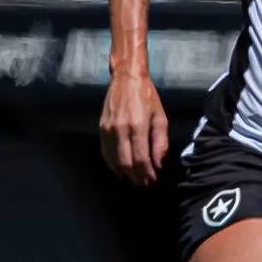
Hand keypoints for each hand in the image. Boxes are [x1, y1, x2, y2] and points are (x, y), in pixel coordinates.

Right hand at [100, 69, 169, 185]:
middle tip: (143, 183)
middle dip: (135, 176)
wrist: (126, 78)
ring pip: (113, 160)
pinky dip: (112, 163)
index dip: (146, 172)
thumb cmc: (147, 97)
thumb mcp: (160, 117)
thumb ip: (160, 142)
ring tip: (133, 178)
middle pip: (126, 163)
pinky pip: (105, 151)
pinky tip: (120, 169)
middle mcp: (120, 130)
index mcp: (137, 126)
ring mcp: (108, 129)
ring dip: (124, 172)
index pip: (140, 158)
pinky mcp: (101, 128)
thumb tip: (158, 163)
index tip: (151, 179)